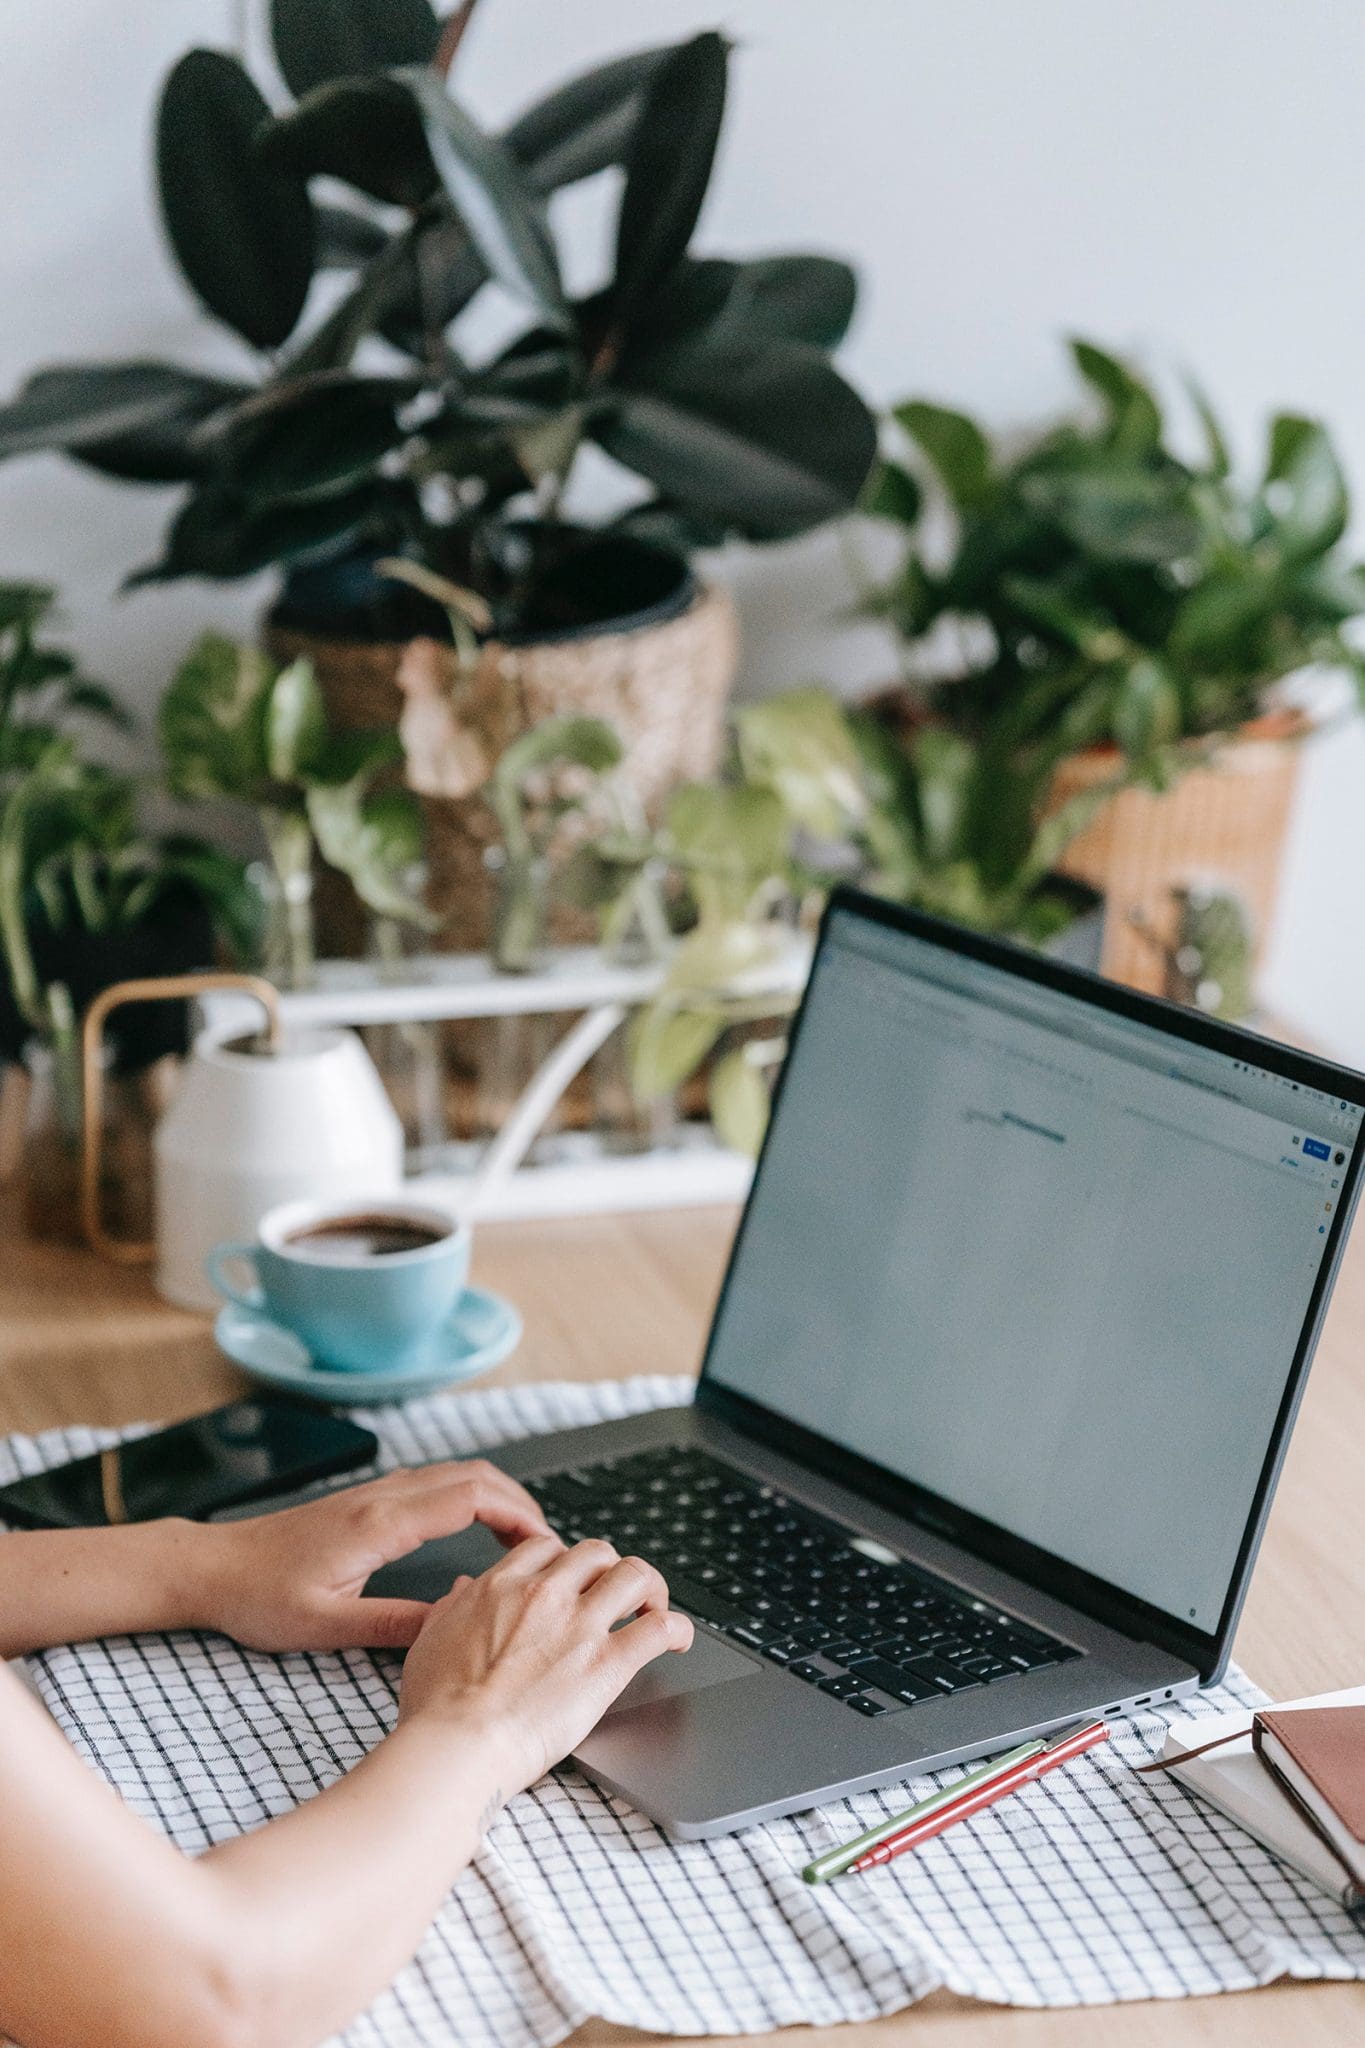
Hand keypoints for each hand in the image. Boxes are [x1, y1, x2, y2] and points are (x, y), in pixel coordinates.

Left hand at [196, 1462, 552, 1652]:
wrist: (212, 1568)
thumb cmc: (259, 1598)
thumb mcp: (328, 1626)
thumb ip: (395, 1626)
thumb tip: (455, 1627)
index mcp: (380, 1523)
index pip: (470, 1497)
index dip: (518, 1515)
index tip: (546, 1545)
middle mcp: (382, 1497)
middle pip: (474, 1475)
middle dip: (520, 1502)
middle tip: (547, 1545)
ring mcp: (374, 1494)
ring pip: (455, 1474)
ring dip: (497, 1497)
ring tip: (522, 1541)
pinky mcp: (366, 1501)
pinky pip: (434, 1484)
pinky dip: (470, 1497)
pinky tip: (475, 1529)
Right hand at [397, 1536, 694, 1790]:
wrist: (459, 1745)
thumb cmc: (437, 1705)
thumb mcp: (429, 1639)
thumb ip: (451, 1607)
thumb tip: (464, 1589)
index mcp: (501, 1585)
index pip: (547, 1548)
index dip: (564, 1561)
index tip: (571, 1580)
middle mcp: (545, 1594)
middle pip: (596, 1552)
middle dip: (609, 1569)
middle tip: (613, 1594)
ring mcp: (580, 1625)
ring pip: (634, 1574)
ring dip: (650, 1587)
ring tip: (652, 1606)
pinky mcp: (608, 1663)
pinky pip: (658, 1629)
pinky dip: (676, 1628)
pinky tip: (677, 1639)